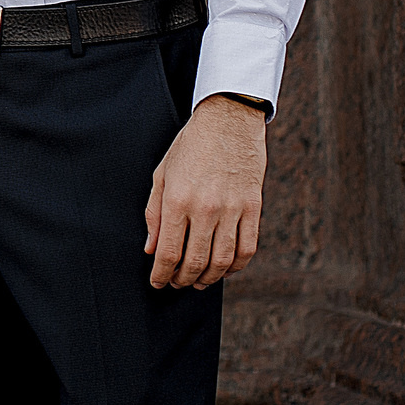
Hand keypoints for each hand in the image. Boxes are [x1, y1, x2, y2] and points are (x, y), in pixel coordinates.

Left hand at [143, 95, 267, 288]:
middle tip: (176, 283)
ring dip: (208, 278)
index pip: (169, 252)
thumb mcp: (162, 175)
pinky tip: (225, 268)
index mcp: (178, 200)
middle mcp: (206, 208)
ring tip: (198, 281)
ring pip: (222, 261)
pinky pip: (247, 249)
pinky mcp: (253, 208)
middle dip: (182, 280)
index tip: (157, 282)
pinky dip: (236, 266)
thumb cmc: (191, 146)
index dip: (162, 274)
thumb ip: (154, 214)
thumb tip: (151, 249)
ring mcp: (233, 210)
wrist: (229, 121)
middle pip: (195, 262)